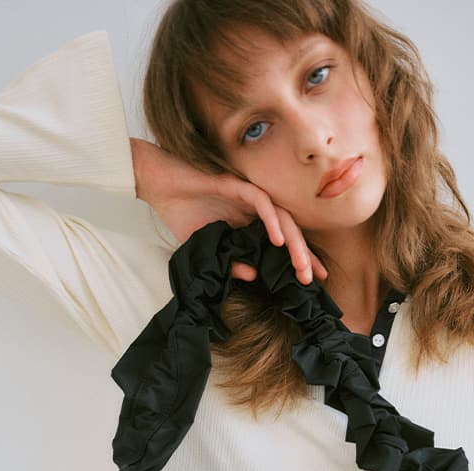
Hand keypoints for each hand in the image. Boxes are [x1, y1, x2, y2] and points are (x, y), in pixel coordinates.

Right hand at [130, 138, 327, 285]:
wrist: (159, 186)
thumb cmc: (181, 213)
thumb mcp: (208, 248)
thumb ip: (230, 262)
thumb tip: (252, 276)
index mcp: (250, 223)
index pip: (281, 243)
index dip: (298, 260)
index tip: (311, 281)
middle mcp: (254, 209)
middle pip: (289, 230)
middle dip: (304, 255)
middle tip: (314, 278)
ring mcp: (247, 196)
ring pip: (280, 217)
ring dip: (293, 242)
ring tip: (301, 265)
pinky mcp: (235, 185)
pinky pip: (261, 202)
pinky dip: (271, 220)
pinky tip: (277, 239)